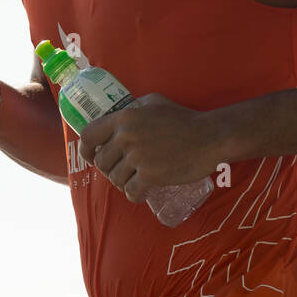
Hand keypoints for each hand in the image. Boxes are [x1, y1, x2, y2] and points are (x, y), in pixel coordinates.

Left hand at [78, 93, 223, 203]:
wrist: (210, 137)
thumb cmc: (184, 119)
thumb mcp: (155, 102)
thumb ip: (134, 108)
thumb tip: (120, 114)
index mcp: (124, 118)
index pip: (88, 135)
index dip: (86, 149)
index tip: (90, 156)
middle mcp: (126, 137)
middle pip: (101, 162)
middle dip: (110, 169)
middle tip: (124, 169)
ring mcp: (138, 157)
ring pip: (115, 179)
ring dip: (124, 182)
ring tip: (137, 179)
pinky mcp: (150, 175)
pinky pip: (131, 192)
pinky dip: (135, 194)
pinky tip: (143, 191)